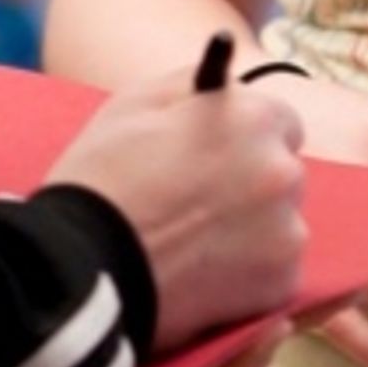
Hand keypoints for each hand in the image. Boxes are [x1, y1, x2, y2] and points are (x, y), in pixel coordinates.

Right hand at [47, 69, 305, 351]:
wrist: (81, 266)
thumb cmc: (102, 176)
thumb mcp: (137, 102)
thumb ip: (194, 83)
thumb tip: (226, 81)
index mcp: (253, 119)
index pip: (280, 121)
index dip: (246, 136)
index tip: (219, 154)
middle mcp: (282, 172)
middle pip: (281, 173)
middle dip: (250, 181)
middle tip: (198, 200)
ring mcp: (286, 233)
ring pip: (279, 223)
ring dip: (252, 229)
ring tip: (193, 241)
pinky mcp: (278, 285)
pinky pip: (275, 271)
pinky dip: (248, 273)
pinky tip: (202, 271)